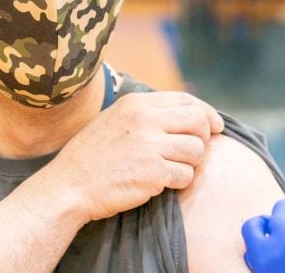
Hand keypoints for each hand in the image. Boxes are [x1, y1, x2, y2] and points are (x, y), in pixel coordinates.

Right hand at [48, 91, 223, 222]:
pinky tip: (161, 182)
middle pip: (199, 121)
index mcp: (136, 103)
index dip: (206, 113)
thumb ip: (145, 114)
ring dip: (190, 163)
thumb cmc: (91, 155)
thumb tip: (184, 114)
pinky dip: (178, 181)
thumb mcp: (114, 119)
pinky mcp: (154, 172)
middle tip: (196, 151)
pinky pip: (185, 175)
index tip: (215, 126)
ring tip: (171, 168)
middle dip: (205, 137)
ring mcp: (150, 145)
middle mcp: (146, 119)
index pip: (186, 100)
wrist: (69, 185)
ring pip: (197, 150)